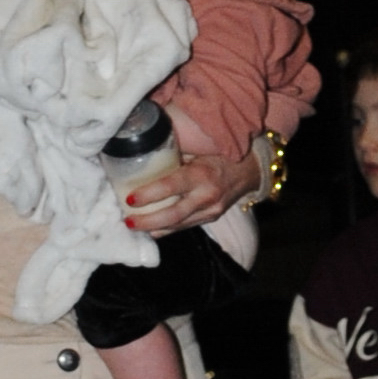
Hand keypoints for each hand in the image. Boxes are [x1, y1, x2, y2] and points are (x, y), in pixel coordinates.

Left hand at [126, 135, 263, 234]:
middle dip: (147, 221)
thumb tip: (143, 152)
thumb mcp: (199, 149)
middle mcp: (207, 196)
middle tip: (128, 221)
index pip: (171, 186)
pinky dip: (166, 228)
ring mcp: (210, 211)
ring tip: (133, 226)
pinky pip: (184, 226)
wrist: (250, 169)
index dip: (149, 194)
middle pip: (172, 215)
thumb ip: (175, 154)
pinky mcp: (210, 218)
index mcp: (201, 174)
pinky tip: (151, 229)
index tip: (130, 198)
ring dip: (153, 228)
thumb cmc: (219, 153)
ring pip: (177, 225)